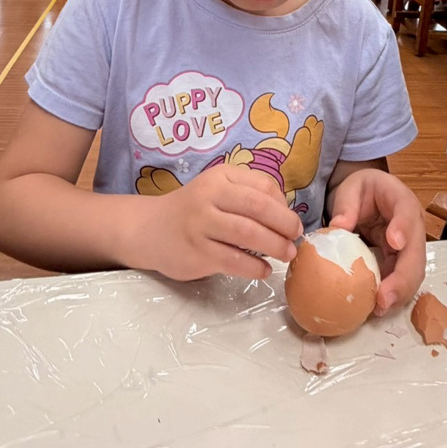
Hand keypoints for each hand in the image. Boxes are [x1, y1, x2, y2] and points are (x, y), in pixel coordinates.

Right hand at [142, 165, 302, 280]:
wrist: (150, 229)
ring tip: (287, 255)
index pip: (263, 186)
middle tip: (296, 239)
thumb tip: (286, 216)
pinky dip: (255, 267)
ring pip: (248, 233)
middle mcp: (210, 196)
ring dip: (275, 246)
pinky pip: (233, 260)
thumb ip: (247, 195)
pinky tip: (264, 270)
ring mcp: (201, 224)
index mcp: (220, 177)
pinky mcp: (197, 252)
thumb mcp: (218, 190)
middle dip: (285, 224)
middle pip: (258, 207)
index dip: (284, 205)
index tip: (291, 222)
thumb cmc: (193, 210)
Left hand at [329, 169, 425, 315]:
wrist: (370, 195)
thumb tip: (339, 227)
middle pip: (416, 254)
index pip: (407, 212)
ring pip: (412, 273)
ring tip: (379, 309)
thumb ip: (346, 205)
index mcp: (402, 200)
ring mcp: (409, 247)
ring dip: (398, 294)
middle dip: (403, 278)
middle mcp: (413, 227)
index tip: (394, 243)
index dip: (403, 228)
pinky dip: (390, 295)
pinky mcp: (399, 262)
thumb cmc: (363, 189)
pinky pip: (399, 280)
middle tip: (385, 297)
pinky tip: (375, 308)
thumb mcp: (351, 188)